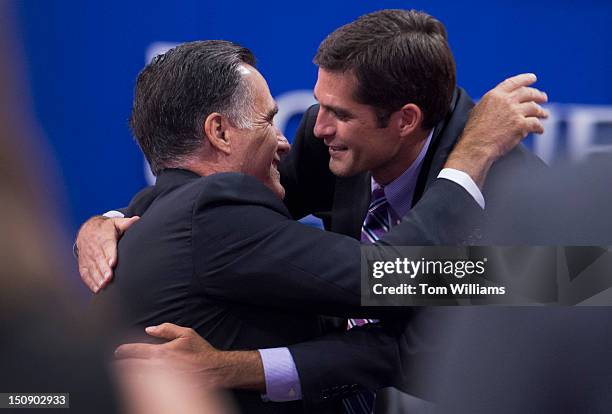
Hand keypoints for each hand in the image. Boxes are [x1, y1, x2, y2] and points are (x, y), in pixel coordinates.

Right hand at [76, 215, 139, 291]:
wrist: (87, 230)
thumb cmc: (107, 228)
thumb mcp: (116, 223)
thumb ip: (126, 223)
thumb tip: (137, 220)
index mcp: (104, 237)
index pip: (107, 246)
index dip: (109, 255)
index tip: (113, 263)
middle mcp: (94, 247)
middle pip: (99, 259)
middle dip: (103, 269)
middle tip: (109, 279)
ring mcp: (87, 256)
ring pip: (91, 267)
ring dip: (97, 277)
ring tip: (103, 286)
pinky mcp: (83, 263)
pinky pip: (85, 273)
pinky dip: (90, 281)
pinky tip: (97, 289)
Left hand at [115, 323, 264, 390]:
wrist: (215, 370)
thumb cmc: (202, 351)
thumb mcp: (187, 333)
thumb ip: (166, 329)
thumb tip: (149, 329)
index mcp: (162, 352)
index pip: (136, 351)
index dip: (124, 351)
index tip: (118, 352)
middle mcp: (159, 368)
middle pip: (133, 368)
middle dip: (124, 365)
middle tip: (119, 363)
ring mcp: (162, 381)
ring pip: (138, 380)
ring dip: (131, 376)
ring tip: (128, 373)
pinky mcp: (167, 390)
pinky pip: (149, 389)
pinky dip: (143, 385)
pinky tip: (142, 383)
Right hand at [445, 73, 548, 187]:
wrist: (476, 146)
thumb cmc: (474, 132)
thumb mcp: (477, 110)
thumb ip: (489, 104)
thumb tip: (494, 105)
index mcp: (495, 95)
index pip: (513, 82)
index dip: (525, 79)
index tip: (533, 78)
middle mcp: (506, 101)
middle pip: (528, 93)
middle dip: (537, 95)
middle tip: (543, 97)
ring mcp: (515, 112)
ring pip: (534, 108)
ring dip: (541, 112)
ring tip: (544, 114)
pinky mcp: (521, 125)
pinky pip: (535, 124)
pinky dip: (539, 128)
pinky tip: (540, 130)